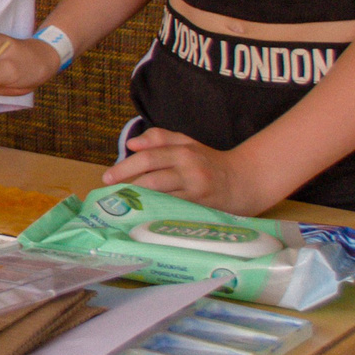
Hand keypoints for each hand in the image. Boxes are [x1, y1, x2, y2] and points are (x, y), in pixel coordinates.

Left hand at [102, 129, 271, 214]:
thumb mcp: (188, 144)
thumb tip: (132, 144)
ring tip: (122, 204)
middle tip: (110, 193)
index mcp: (183, 150)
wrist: (245, 180)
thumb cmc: (210, 162)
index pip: (149, 156)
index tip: (108, 177)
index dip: (126, 166)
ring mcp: (196, 188)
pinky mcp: (201, 206)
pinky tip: (143, 214)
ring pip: (161, 194)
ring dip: (139, 199)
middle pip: (152, 175)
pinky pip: (173, 208)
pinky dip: (156, 210)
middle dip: (127, 184)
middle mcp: (189, 167)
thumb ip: (160, 139)